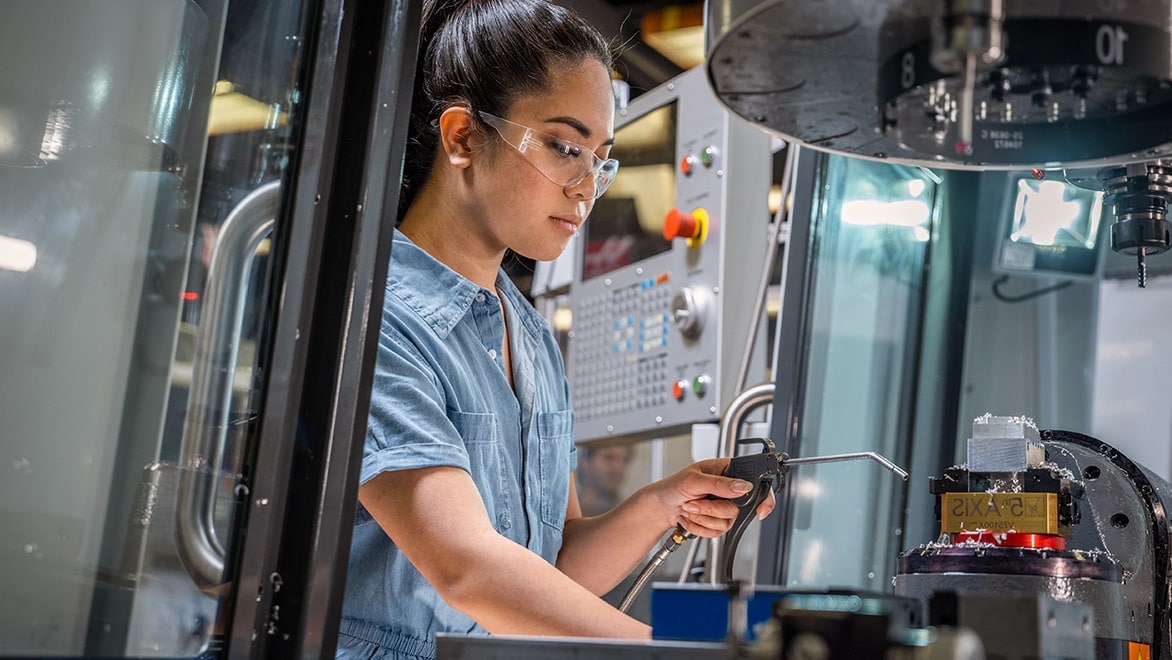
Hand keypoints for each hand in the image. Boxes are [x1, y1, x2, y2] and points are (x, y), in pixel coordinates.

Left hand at [651, 458, 776, 537]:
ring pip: (727, 522)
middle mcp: (730, 490)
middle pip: (739, 508)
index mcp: (728, 471)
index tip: (759, 510)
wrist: (661, 507)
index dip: (763, 497)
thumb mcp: (694, 480)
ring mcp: (725, 508)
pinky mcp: (718, 523)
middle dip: (712, 509)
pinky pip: (717, 532)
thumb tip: (742, 486)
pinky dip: (699, 527)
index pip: (756, 482)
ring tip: (689, 507)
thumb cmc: (673, 486)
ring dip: (702, 517)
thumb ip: (719, 483)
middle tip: (694, 501)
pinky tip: (690, 517)